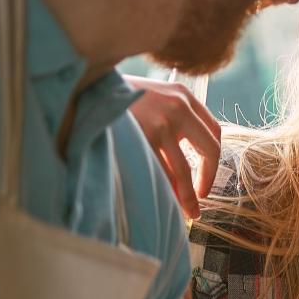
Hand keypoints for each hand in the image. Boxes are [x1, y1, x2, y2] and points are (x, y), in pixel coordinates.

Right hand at [124, 75, 220, 219]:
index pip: (214, 130)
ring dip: (186, 196)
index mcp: (184, 95)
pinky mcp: (144, 136)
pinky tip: (159, 200)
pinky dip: (162, 190)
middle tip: (200, 200)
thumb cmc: (116, 96)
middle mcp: (179, 106)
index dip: (214, 159)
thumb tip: (186, 164)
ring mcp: (162, 122)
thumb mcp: (152, 96)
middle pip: (209, 151)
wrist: (84, 86)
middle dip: (207, 180)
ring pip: (183, 170)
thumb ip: (172, 117)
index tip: (206, 176)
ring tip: (186, 212)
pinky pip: (159, 172)